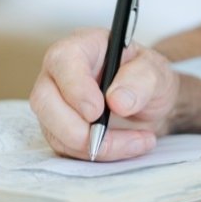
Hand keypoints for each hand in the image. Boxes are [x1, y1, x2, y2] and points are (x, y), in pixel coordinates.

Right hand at [30, 28, 179, 160]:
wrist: (151, 104)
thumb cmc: (147, 78)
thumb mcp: (156, 72)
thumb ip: (142, 79)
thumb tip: (118, 100)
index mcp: (83, 47)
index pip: (63, 60)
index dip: (75, 87)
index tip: (96, 111)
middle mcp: (61, 74)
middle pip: (44, 100)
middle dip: (72, 127)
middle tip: (104, 137)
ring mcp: (56, 103)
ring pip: (53, 130)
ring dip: (91, 145)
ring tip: (137, 141)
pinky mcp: (60, 129)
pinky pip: (66, 148)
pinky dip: (95, 154)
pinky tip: (127, 146)